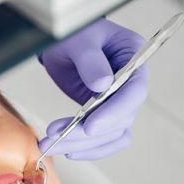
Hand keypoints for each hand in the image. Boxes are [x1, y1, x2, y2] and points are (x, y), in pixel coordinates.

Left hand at [39, 19, 147, 159]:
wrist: (64, 44)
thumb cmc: (75, 34)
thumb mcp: (79, 40)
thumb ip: (90, 60)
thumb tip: (102, 85)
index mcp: (134, 58)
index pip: (134, 92)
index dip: (114, 112)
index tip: (89, 126)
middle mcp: (133, 83)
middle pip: (121, 119)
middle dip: (86, 133)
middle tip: (55, 138)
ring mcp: (121, 101)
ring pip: (111, 134)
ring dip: (81, 144)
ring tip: (50, 144)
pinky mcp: (107, 114)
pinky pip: (105, 139)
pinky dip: (88, 148)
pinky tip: (67, 149)